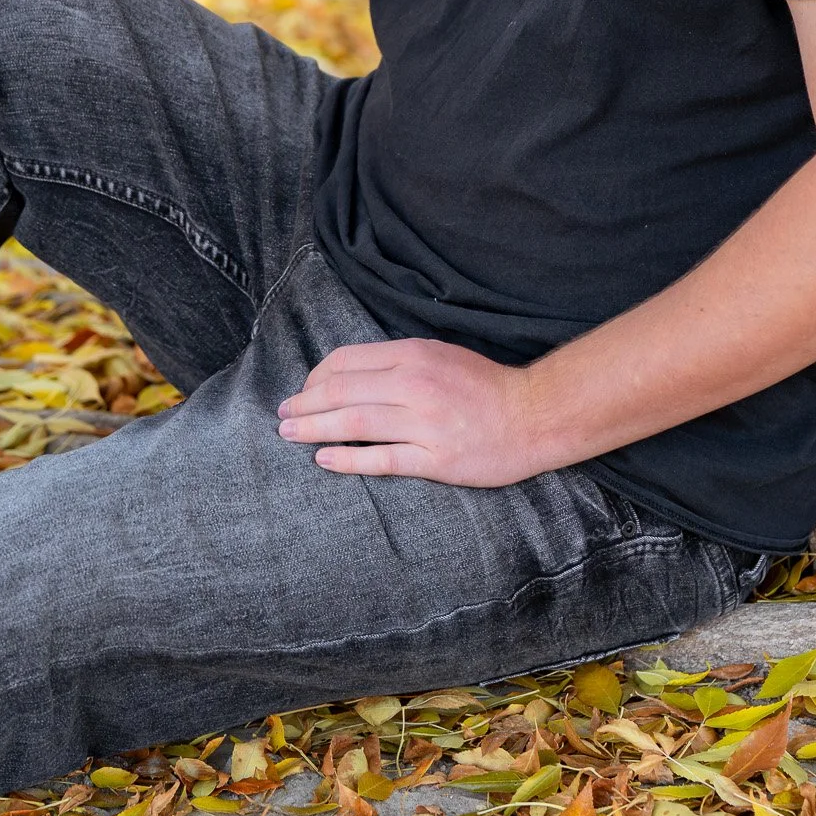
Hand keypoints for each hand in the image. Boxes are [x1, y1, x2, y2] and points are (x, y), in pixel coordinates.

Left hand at [277, 337, 544, 484]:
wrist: (534, 415)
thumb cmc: (485, 386)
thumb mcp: (440, 355)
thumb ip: (399, 362)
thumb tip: (352, 373)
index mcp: (413, 355)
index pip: (346, 362)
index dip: (315, 377)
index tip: (302, 390)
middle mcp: (414, 384)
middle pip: (341, 392)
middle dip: (304, 404)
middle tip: (281, 416)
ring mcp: (424, 422)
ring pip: (353, 424)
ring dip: (313, 428)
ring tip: (289, 435)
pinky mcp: (435, 457)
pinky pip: (381, 459)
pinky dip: (347, 460)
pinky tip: (323, 459)